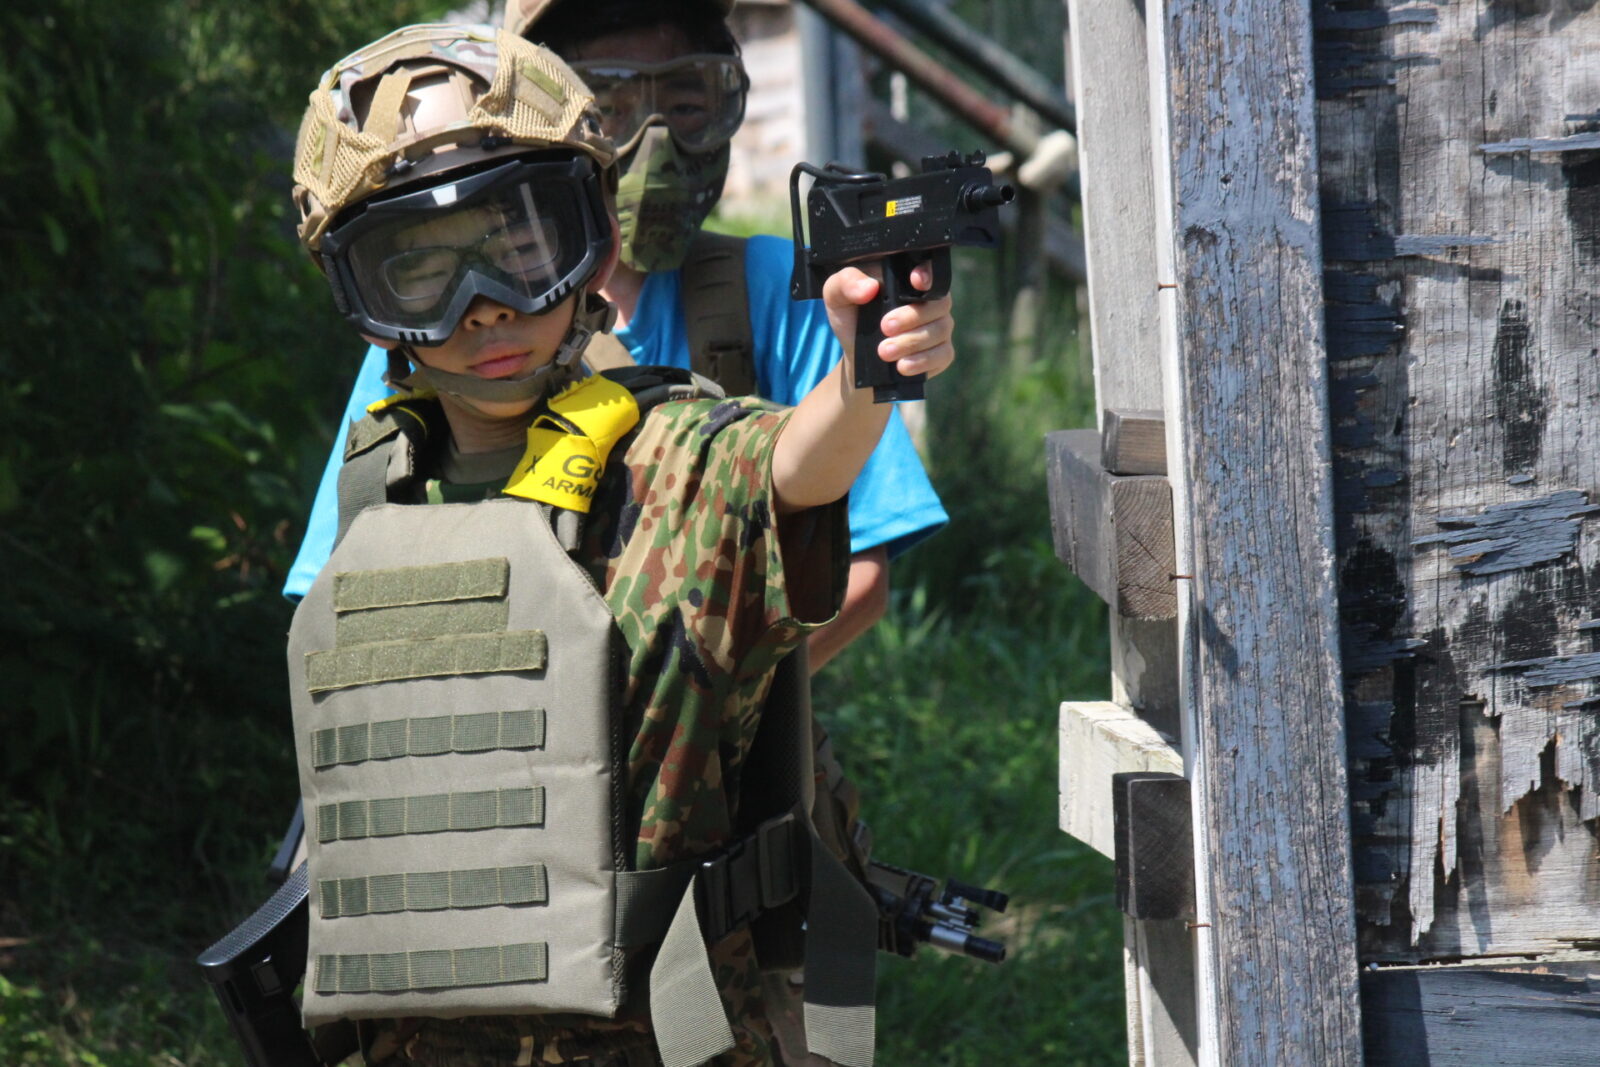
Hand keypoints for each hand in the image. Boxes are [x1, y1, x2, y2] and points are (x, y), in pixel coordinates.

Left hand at [821, 261, 956, 386]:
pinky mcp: (941, 353)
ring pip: (940, 330)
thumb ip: (846, 283)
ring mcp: (939, 327)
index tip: (915, 282)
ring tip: (884, 351)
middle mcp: (931, 301)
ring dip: (912, 342)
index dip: (928, 274)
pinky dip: (922, 361)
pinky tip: (902, 366)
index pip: (930, 269)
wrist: (857, 356)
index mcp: (909, 280)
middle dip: (911, 317)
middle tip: (885, 327)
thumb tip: (869, 288)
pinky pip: (943, 354)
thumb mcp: (838, 296)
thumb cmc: (852, 318)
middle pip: (938, 304)